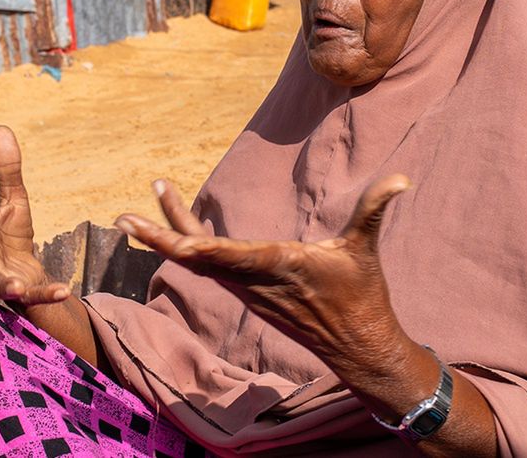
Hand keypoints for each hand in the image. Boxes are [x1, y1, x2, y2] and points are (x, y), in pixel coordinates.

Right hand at [0, 126, 69, 304]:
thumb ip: (8, 169)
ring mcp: (0, 278)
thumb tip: (2, 128)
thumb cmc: (10, 230)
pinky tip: (63, 291)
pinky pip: (35, 296)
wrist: (26, 267)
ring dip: (5, 287)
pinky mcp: (23, 292)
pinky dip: (47, 294)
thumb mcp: (13, 198)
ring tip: (15, 288)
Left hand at [113, 175, 412, 370]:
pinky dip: (189, 245)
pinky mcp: (248, 292)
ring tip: (148, 200)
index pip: (231, 256)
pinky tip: (177, 227)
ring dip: (170, 234)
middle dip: (160, 237)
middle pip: (198, 259)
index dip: (200, 246)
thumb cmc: (362, 298)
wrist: (358, 348)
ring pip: (199, 261)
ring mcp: (247, 289)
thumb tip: (401, 179)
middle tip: (125, 217)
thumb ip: (373, 210)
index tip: (170, 238)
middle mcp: (254, 281)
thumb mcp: (364, 252)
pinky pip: (209, 266)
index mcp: (280, 267)